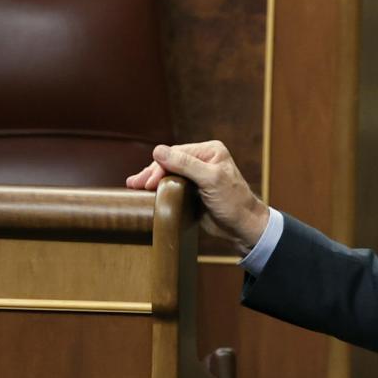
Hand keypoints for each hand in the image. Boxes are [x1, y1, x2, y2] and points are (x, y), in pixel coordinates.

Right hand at [125, 141, 268, 251]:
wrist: (243, 227)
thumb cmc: (233, 202)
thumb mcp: (211, 180)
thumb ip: (185, 164)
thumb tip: (158, 151)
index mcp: (210, 151)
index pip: (177, 153)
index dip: (159, 166)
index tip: (146, 182)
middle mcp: (203, 160)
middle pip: (170, 162)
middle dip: (151, 172)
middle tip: (135, 184)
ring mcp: (197, 176)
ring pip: (168, 173)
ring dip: (151, 179)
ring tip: (133, 186)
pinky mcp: (192, 191)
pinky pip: (171, 186)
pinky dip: (158, 189)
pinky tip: (146, 193)